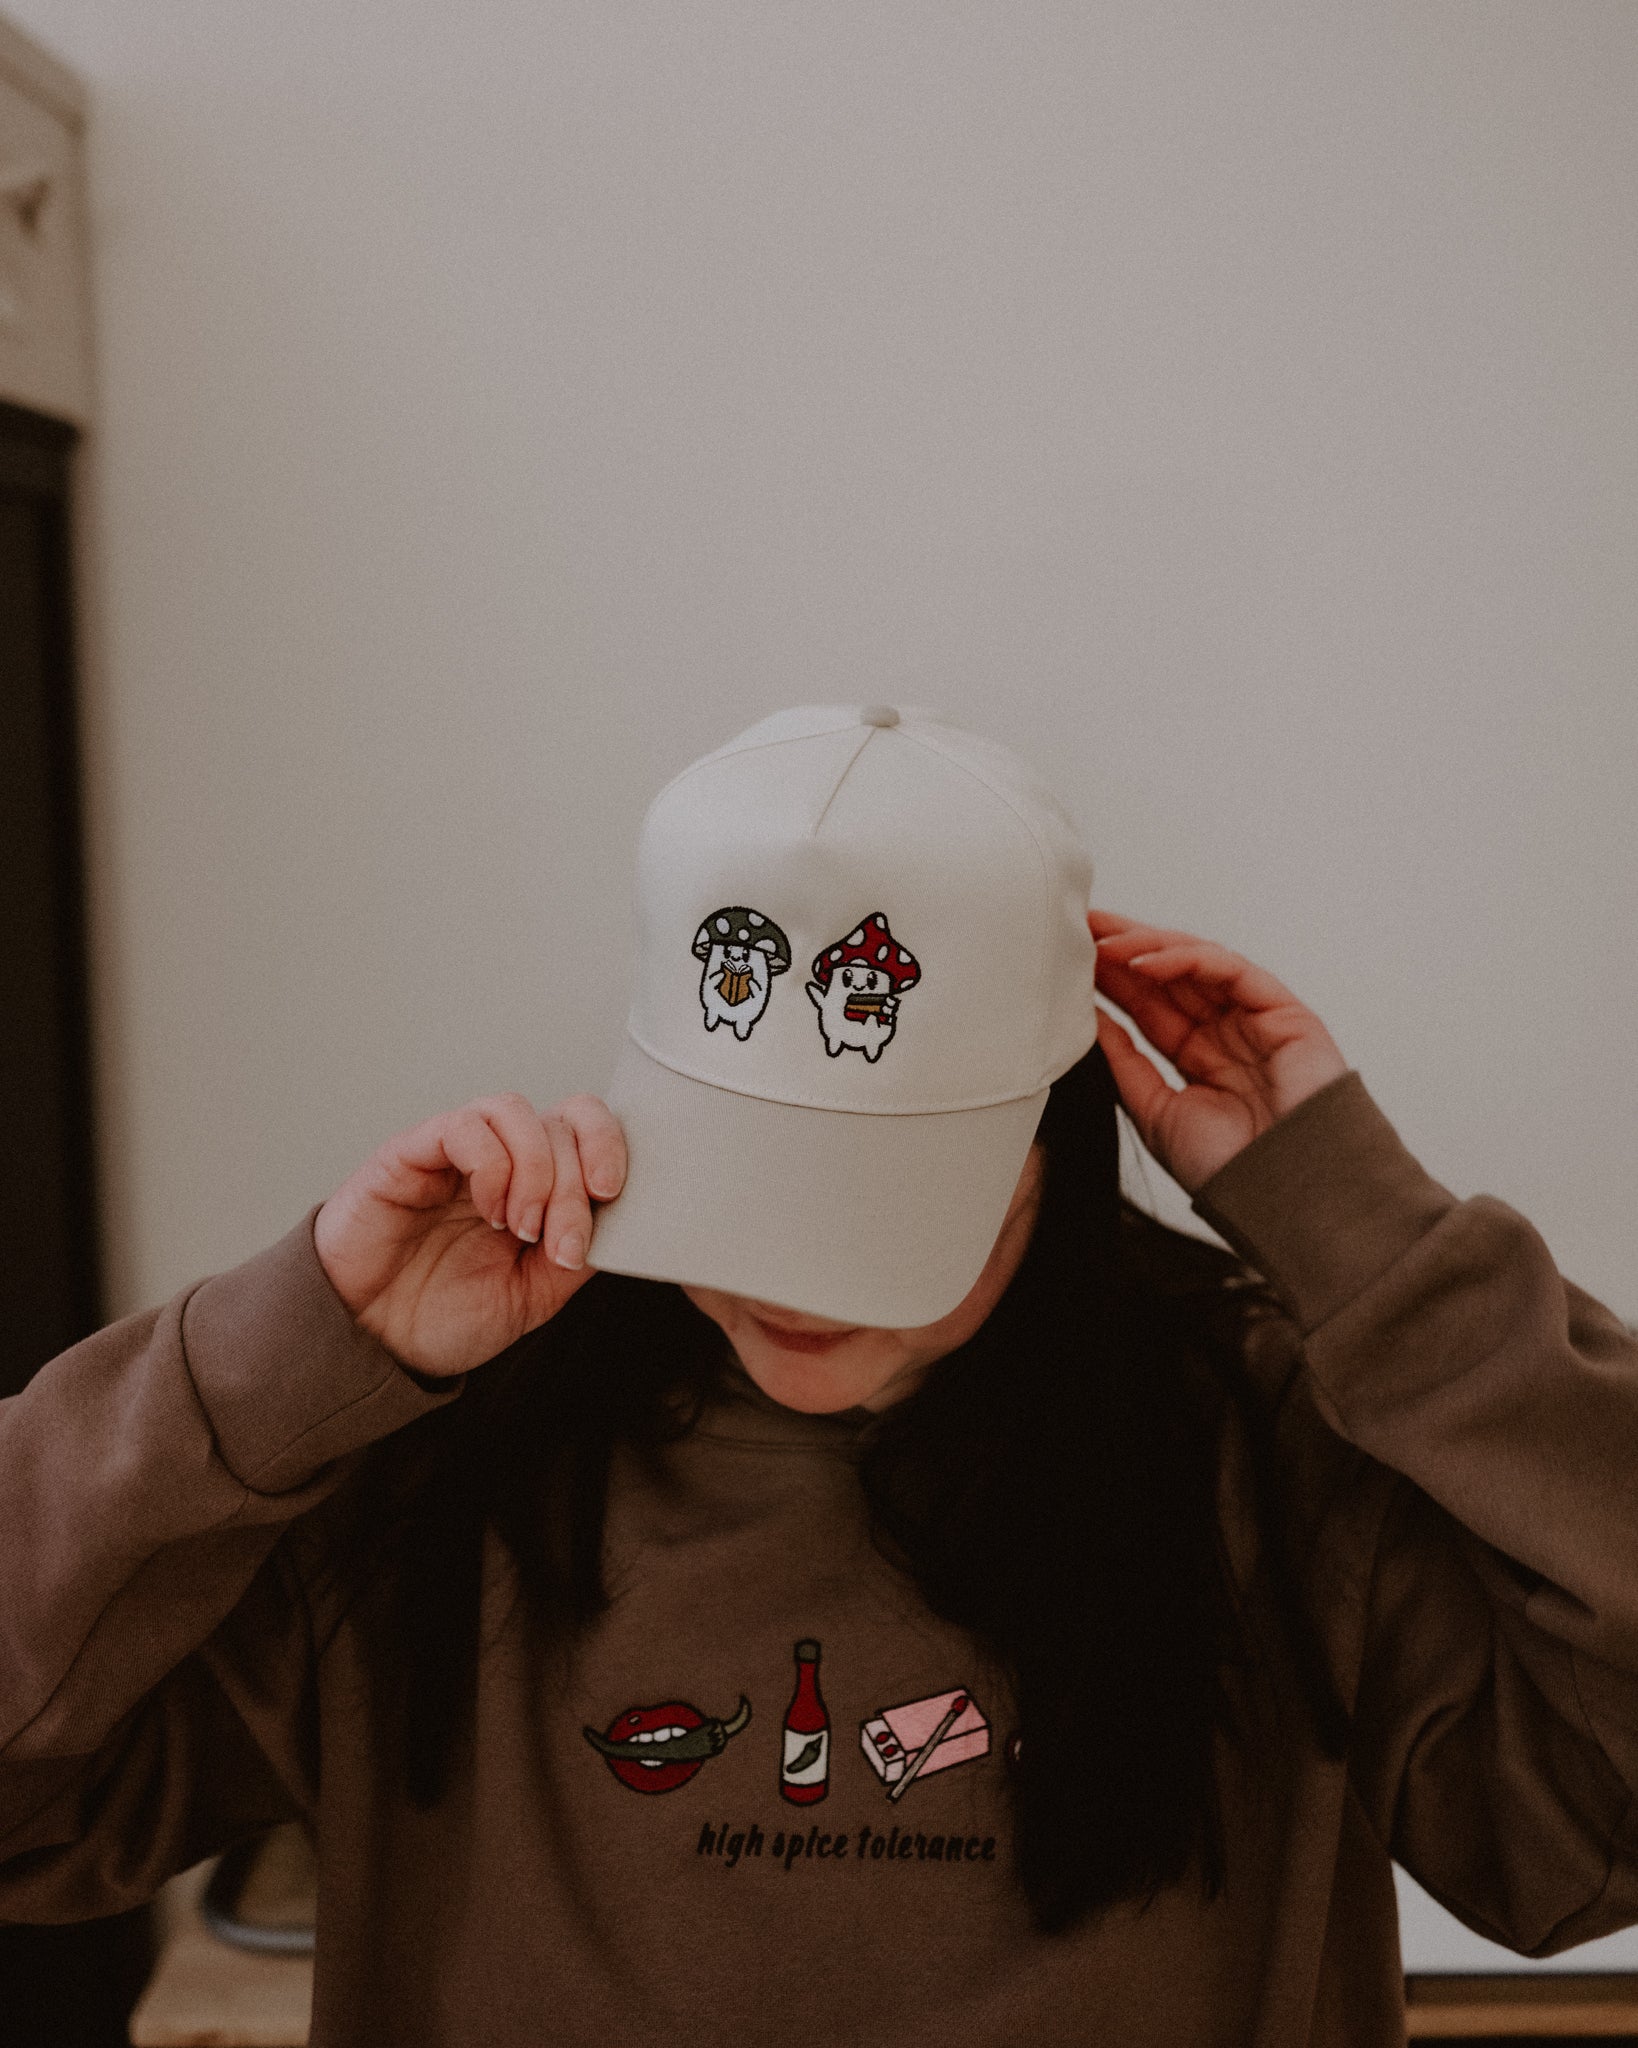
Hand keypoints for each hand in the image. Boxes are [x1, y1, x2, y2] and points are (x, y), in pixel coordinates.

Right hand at [312, 1093, 626, 1376]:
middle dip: (572, 1185)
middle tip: (558, 1243)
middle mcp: (499, 1157)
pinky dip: (490, 1165)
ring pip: (514, 1109)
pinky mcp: (409, 1154)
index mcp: (533, 1182)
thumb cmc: (445, 1316)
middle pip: (560, 1121)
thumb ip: (578, 1254)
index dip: (610, 1145)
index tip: (612, 1195)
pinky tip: (488, 1210)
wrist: (373, 1346)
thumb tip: (626, 1217)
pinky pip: (462, 1126)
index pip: (585, 1123)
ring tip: (520, 1228)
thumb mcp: (534, 1294)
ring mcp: (454, 1152)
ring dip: (535, 1169)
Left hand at [1088, 909, 1348, 1194]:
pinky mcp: (1283, 1011)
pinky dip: (1187, 959)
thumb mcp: (1154, 1111)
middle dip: (1123, 946)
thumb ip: (1123, 1062)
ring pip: (1197, 962)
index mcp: (1197, 1055)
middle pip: (1168, 974)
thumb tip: (1086, 1018)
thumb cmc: (1225, 1167)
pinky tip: (1143, 962)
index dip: (1109, 976)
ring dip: (1147, 946)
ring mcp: (1254, 1018)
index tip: (1068, 955)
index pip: (1148, 1002)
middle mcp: (1225, 1030)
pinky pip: (1231, 970)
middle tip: (1078, 926)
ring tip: (1102, 941)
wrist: (1282, 1196)